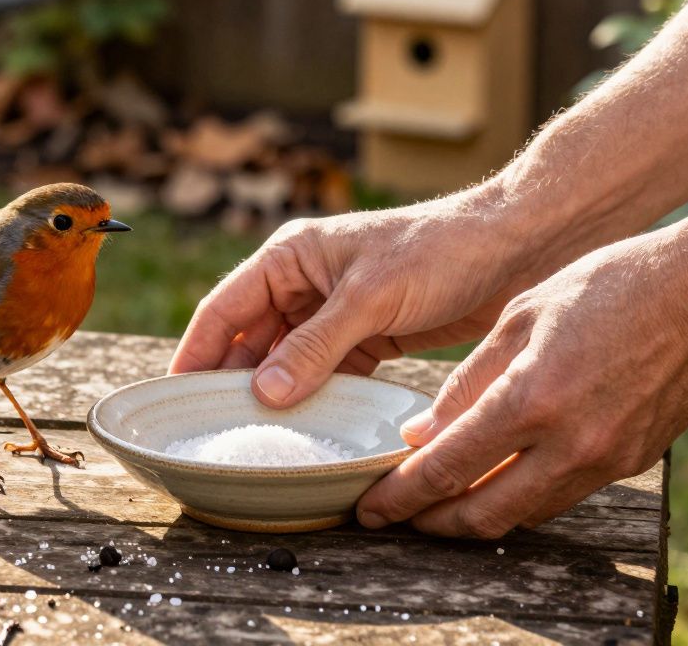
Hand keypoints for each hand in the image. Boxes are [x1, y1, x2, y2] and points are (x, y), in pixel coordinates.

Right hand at [169, 186, 531, 406]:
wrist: (515, 249)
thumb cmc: (440, 250)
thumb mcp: (369, 298)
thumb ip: (313, 346)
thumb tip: (261, 392)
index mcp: (292, 256)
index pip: (225, 308)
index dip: (195, 352)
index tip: (173, 397)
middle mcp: (306, 283)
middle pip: (251, 339)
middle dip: (232, 382)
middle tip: (211, 432)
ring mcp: (336, 312)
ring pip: (287, 361)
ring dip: (274, 396)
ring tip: (254, 439)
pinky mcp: (368, 336)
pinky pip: (327, 374)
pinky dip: (316, 399)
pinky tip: (307, 429)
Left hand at [356, 228, 687, 535]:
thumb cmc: (611, 284)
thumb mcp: (521, 316)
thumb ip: (467, 381)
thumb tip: (422, 434)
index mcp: (532, 397)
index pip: (446, 468)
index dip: (400, 496)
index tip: (370, 508)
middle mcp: (571, 442)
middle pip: (484, 512)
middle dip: (431, 522)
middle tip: (397, 516)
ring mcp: (607, 458)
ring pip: (525, 512)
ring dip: (477, 515)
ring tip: (439, 502)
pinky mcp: (634, 461)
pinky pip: (563, 494)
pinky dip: (522, 495)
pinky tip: (499, 478)